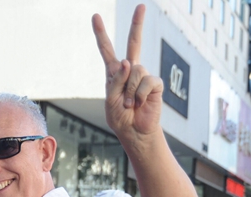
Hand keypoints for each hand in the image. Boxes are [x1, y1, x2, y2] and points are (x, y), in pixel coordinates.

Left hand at [92, 4, 163, 145]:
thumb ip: (116, 80)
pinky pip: (147, 82)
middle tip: (142, 5)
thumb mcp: (111, 100)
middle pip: (134, 43)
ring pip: (136, 71)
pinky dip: (140, 94)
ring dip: (130, 91)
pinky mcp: (155, 84)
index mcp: (114, 73)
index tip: (95, 16)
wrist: (134, 132)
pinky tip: (139, 104)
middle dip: (137, 24)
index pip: (107, 50)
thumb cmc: (120, 117)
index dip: (101, 34)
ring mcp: (144, 76)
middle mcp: (130, 70)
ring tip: (129, 104)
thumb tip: (128, 62)